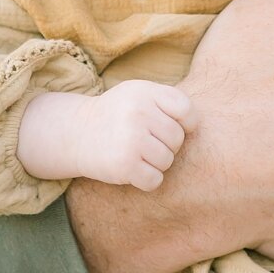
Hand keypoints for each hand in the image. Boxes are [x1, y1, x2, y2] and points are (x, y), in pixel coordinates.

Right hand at [75, 80, 194, 190]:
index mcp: (145, 92)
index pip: (186, 111)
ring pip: (167, 161)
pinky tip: (133, 169)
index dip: (185, 124)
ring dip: (156, 163)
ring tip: (137, 154)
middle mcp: (139, 113)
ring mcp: (131, 139)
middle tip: (145, 142)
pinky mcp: (125, 165)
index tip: (171, 128)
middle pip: (177, 139)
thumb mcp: (138, 95)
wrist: (76, 133)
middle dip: (166, 145)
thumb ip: (167, 101)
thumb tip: (197, 125)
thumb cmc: (117, 115)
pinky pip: (155, 180)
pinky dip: (147, 180)